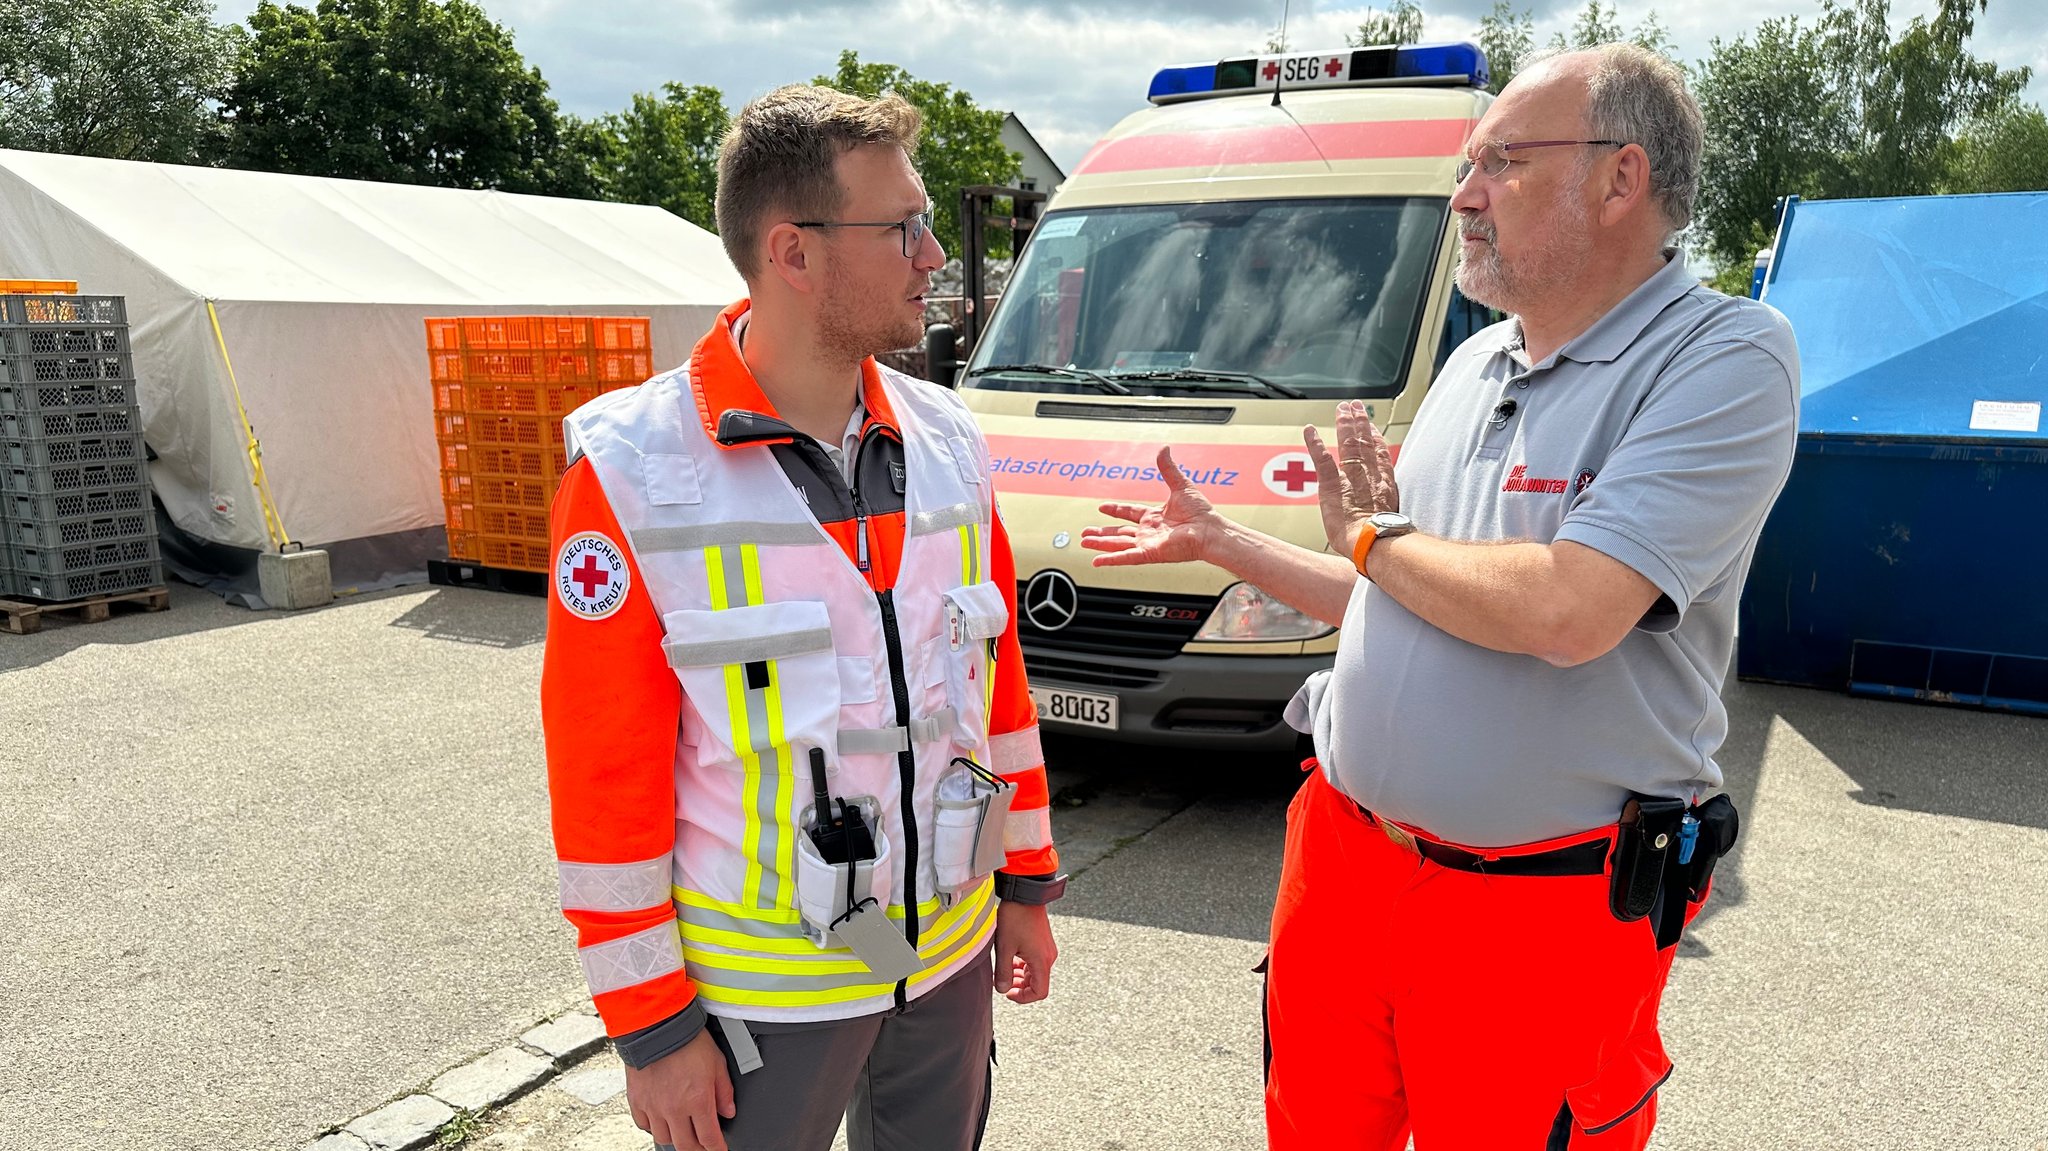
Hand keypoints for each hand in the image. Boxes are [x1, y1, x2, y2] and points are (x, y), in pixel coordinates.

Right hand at [624, 1027, 735, 1150]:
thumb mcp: (717, 1062)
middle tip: (703, 1144)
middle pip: (686, 1145)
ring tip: (682, 1129)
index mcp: (698, 1100)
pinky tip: (661, 1119)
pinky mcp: (637, 1100)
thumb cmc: (688, 1039)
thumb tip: (728, 1111)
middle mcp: (675, 1108)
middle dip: (698, 1149)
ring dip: (676, 1137)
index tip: (719, 1150)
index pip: (709, 1139)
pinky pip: (644, 1125)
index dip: (716, 1149)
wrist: (658, 1025)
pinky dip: (654, 1126)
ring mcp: (654, 1107)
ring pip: (664, 1138)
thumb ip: (724, 1091)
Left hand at [992, 900, 1056, 1003]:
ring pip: (1036, 972)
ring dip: (1021, 976)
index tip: (1008, 993)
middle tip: (1004, 982)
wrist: (1025, 894)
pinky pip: (1036, 961)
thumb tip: (1002, 989)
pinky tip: (1011, 959)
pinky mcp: (1043, 942)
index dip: (1023, 997)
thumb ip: (1003, 972)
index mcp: (1041, 961)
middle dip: (1020, 986)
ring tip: (1005, 970)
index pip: (1040, 992)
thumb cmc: (1015, 918)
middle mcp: (1048, 957)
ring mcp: (1047, 949)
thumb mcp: (1004, 947)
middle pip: (1038, 983)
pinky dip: (1024, 965)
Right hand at [1080, 447, 1226, 567]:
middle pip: (1119, 532)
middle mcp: (1149, 531)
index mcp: (1155, 517)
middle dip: (1101, 532)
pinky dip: (1111, 559)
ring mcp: (1148, 543)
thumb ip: (1168, 469)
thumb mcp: (1181, 485)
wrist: (1210, 531)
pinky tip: (1097, 560)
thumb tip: (1164, 448)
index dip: (1115, 510)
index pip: (1130, 513)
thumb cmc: (1202, 513)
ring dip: (1100, 543)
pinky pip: (1126, 557)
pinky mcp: (1150, 553)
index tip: (1102, 508)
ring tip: (1084, 542)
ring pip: (1118, 544)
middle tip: (1085, 533)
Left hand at [1303, 400, 1398, 559]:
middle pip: (1364, 443)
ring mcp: (1351, 479)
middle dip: (1360, 422)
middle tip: (1355, 407)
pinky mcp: (1331, 485)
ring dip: (1344, 425)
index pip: (1379, 455)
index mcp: (1383, 485)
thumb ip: (1383, 511)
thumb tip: (1382, 519)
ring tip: (1342, 409)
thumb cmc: (1381, 542)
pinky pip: (1322, 459)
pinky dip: (1315, 444)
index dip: (1375, 438)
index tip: (1372, 426)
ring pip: (1348, 445)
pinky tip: (1310, 431)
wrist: (1374, 543)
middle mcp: (1369, 476)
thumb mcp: (1389, 522)